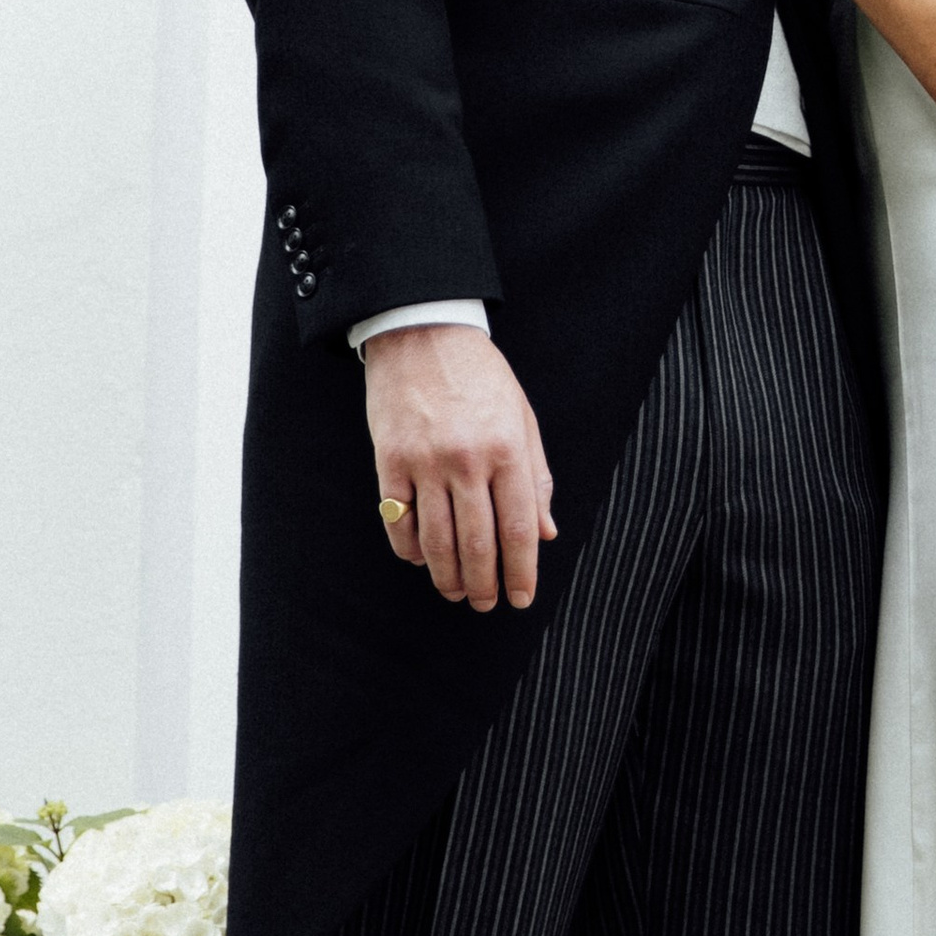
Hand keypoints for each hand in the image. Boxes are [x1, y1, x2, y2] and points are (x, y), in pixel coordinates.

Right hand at [366, 325, 555, 610]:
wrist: (423, 331)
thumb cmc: (480, 375)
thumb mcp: (523, 418)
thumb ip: (537, 478)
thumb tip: (546, 533)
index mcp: (508, 449)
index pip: (518, 530)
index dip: (521, 573)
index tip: (521, 598)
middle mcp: (467, 460)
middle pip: (478, 543)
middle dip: (484, 584)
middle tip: (485, 604)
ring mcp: (425, 462)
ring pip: (436, 540)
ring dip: (447, 575)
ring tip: (455, 591)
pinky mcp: (390, 460)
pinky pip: (398, 520)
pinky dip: (409, 548)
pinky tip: (421, 560)